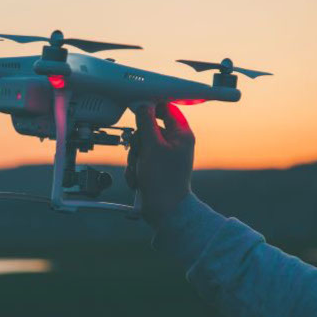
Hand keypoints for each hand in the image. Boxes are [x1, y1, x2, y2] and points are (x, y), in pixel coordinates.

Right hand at [126, 102, 195, 227]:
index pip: (167, 109)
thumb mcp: (152, 146)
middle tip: (140, 152)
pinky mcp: (155, 166)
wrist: (164, 211)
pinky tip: (139, 179)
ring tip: (140, 170)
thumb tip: (143, 105)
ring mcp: (164, 155)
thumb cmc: (163, 180)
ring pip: (141, 144)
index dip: (152, 107)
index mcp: (181, 134)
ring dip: (135, 158)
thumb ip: (146, 122)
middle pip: (149, 128)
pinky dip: (136, 168)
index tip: (138, 108)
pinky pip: (139, 159)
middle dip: (139, 142)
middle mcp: (174, 143)